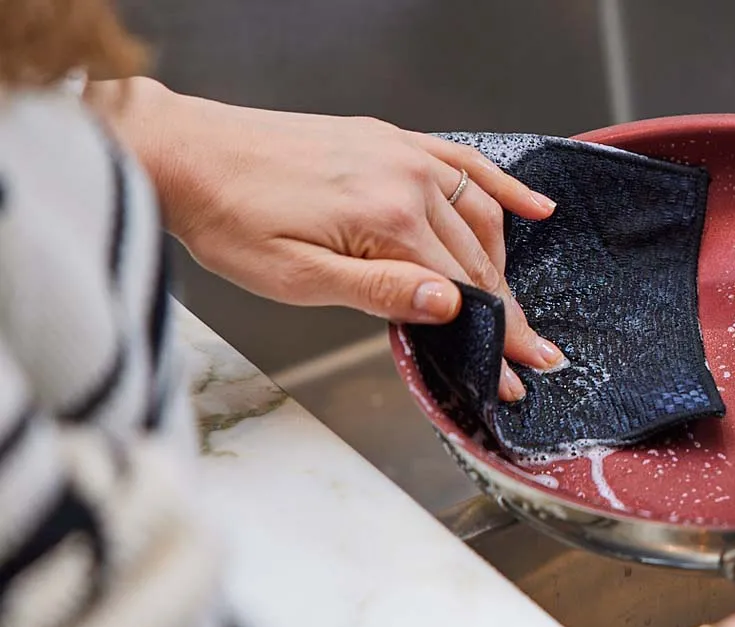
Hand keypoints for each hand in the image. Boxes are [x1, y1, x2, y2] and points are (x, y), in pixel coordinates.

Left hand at [88, 78, 563, 400]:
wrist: (189, 153)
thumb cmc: (230, 220)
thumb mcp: (297, 279)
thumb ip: (380, 290)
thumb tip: (449, 304)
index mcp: (387, 218)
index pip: (463, 288)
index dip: (496, 333)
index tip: (521, 368)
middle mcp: (406, 179)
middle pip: (477, 256)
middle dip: (508, 310)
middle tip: (531, 351)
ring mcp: (402, 153)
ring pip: (479, 213)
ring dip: (504, 261)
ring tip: (513, 303)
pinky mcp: (390, 139)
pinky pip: (462, 162)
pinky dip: (502, 186)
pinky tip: (534, 206)